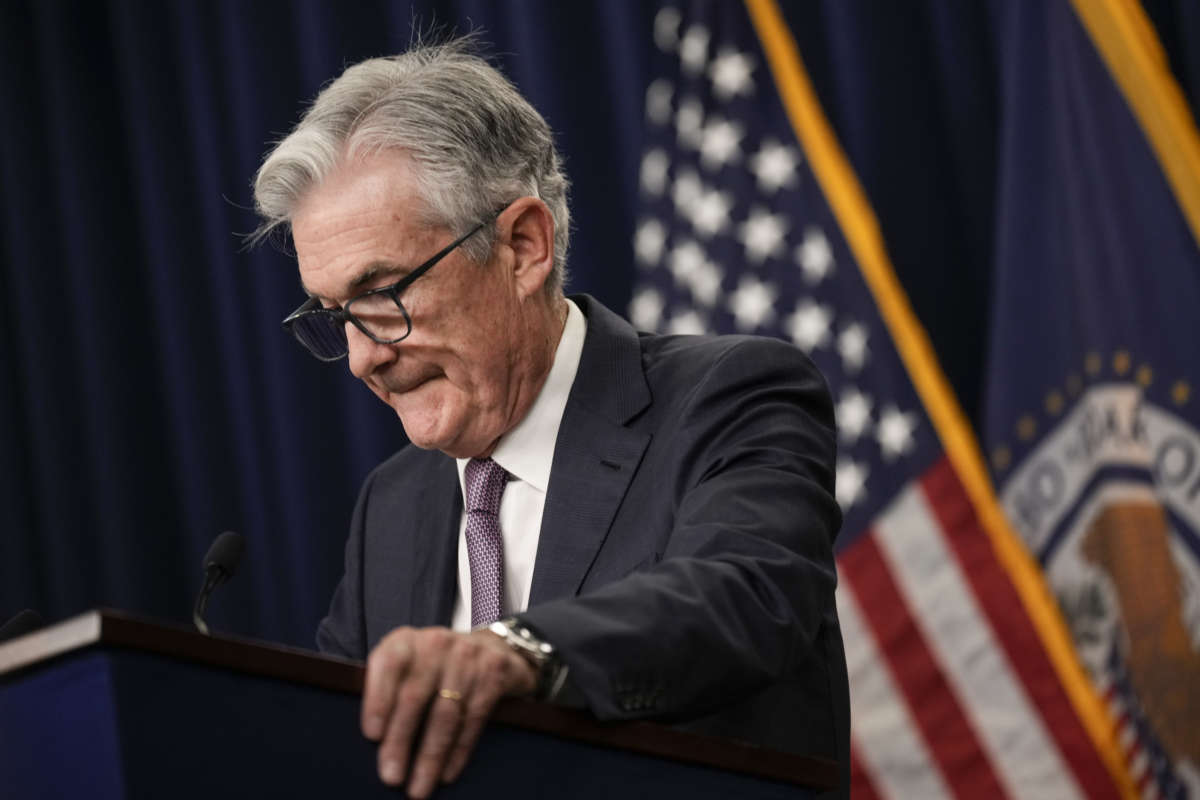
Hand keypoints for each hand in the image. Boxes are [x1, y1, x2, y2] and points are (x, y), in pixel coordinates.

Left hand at [361, 626, 537, 796]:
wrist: (490, 649)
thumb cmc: (435, 667)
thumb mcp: (408, 666)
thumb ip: (389, 690)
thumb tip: (373, 740)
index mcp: (406, 640)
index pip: (389, 664)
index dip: (379, 699)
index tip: (372, 736)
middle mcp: (436, 642)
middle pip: (415, 695)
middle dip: (401, 740)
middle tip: (391, 776)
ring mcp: (468, 655)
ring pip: (445, 713)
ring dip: (430, 755)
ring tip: (419, 786)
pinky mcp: (493, 672)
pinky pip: (473, 718)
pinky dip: (459, 750)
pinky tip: (447, 773)